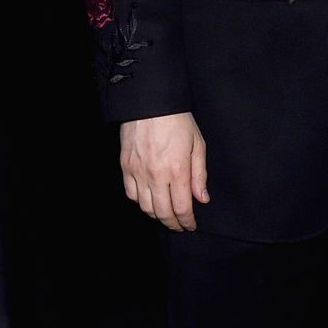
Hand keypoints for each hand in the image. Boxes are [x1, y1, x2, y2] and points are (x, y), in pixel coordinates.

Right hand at [120, 112, 208, 231]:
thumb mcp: (197, 144)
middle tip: (179, 225)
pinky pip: (130, 194)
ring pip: (145, 207)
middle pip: (162, 212)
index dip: (187, 221)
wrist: (149, 102)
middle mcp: (156, 174)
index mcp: (177, 169)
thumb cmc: (177, 120)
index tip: (190, 225)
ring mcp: (138, 171)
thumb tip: (201, 198)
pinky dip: (140, 202)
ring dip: (156, 215)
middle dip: (172, 223)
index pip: (182, 207)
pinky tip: (148, 201)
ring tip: (165, 215)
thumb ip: (199, 174)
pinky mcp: (125, 166)